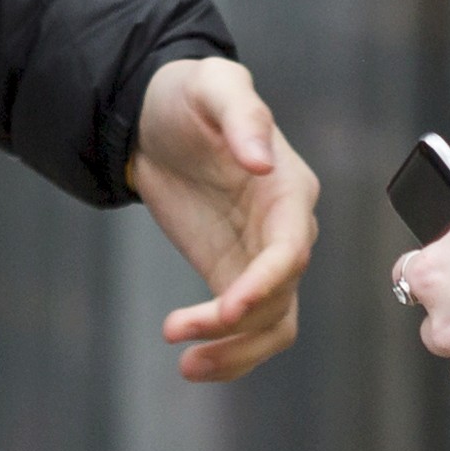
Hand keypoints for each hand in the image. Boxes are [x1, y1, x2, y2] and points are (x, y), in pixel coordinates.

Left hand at [128, 56, 317, 381]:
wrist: (158, 116)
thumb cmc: (192, 95)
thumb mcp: (213, 86)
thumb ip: (242, 116)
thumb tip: (261, 161)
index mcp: (288, 190)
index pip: (291, 249)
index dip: (266, 282)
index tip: (228, 307)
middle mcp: (286, 231)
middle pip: (282, 297)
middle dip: (239, 324)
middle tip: (182, 330)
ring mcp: (261, 258)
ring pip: (271, 325)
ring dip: (235, 351)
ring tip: (186, 363)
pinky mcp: (233, 275)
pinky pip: (245, 327)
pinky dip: (226, 351)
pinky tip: (192, 362)